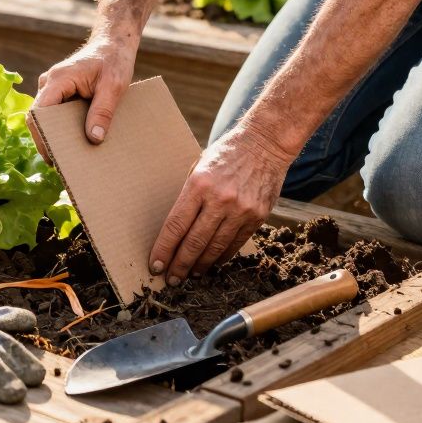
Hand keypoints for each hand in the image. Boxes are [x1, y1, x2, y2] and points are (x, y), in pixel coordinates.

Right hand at [32, 35, 136, 148]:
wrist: (114, 43)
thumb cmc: (114, 60)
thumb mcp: (114, 87)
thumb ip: (103, 112)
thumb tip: (94, 139)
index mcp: (58, 80)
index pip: (39, 112)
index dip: (42, 136)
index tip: (53, 157)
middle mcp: (49, 83)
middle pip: (39, 117)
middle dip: (47, 140)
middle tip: (62, 164)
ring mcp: (53, 87)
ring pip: (46, 117)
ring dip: (56, 134)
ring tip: (70, 155)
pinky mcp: (60, 91)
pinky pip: (56, 112)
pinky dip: (63, 127)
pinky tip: (77, 140)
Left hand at [149, 125, 294, 284]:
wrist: (265, 143)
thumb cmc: (226, 154)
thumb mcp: (199, 166)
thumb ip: (189, 196)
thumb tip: (175, 229)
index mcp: (199, 184)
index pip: (176, 225)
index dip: (164, 249)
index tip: (156, 265)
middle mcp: (220, 199)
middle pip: (194, 242)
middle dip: (180, 265)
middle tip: (172, 279)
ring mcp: (241, 210)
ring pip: (216, 248)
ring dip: (201, 265)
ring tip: (191, 274)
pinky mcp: (257, 216)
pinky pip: (236, 243)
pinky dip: (222, 256)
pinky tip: (213, 263)